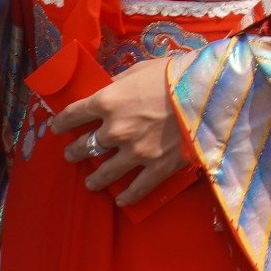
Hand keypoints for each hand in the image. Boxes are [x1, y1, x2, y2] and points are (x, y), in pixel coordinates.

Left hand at [49, 57, 187, 207]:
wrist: (211, 93)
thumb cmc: (175, 74)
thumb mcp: (141, 70)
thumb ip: (120, 83)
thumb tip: (111, 88)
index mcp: (108, 102)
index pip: (73, 114)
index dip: (62, 121)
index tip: (59, 127)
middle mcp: (115, 130)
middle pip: (84, 146)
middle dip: (75, 151)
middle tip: (73, 154)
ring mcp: (135, 152)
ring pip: (104, 172)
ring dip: (94, 178)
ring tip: (91, 182)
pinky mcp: (157, 168)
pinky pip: (136, 188)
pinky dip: (127, 196)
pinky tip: (120, 199)